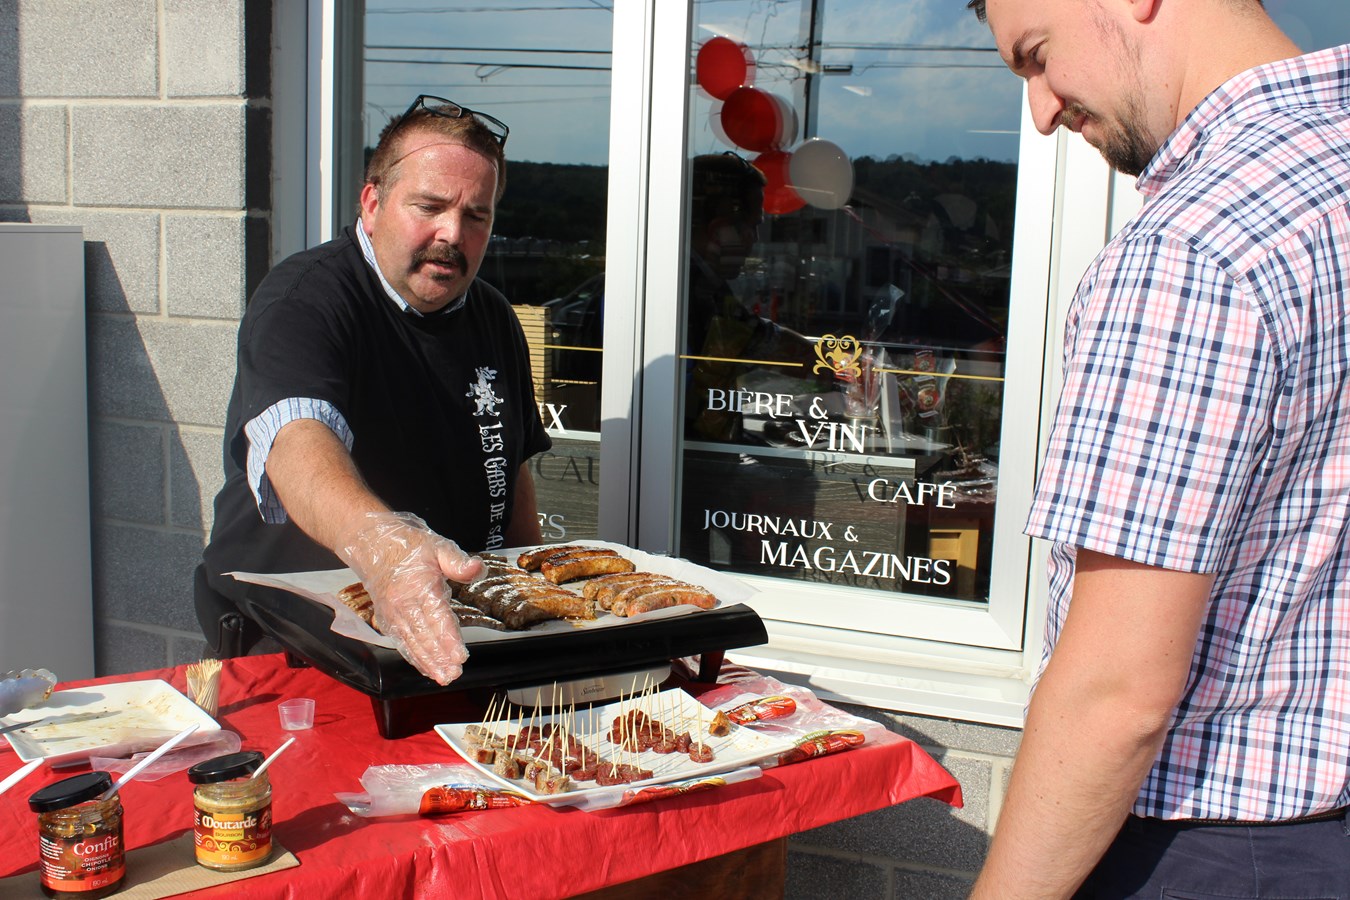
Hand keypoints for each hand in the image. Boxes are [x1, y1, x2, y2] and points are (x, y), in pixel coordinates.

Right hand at [336, 512, 484, 683]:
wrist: (373, 544)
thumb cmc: (408, 545)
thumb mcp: (437, 545)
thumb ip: (457, 561)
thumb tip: (477, 568)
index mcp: (418, 585)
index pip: (437, 616)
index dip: (449, 638)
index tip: (460, 655)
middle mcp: (402, 603)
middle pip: (424, 635)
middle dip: (439, 657)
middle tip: (454, 674)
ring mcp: (392, 613)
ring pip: (411, 642)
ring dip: (427, 662)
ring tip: (442, 677)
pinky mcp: (386, 618)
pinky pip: (401, 641)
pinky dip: (413, 657)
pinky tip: (425, 668)